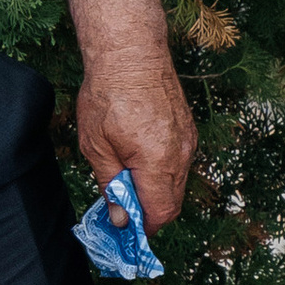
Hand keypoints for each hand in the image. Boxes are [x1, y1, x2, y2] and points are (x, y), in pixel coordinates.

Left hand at [76, 39, 196, 236]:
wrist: (132, 54)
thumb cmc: (109, 95)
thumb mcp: (96, 146)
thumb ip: (110, 185)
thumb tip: (120, 218)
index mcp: (158, 161)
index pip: (161, 212)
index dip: (143, 228)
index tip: (124, 231)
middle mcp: (181, 155)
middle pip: (171, 202)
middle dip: (148, 213)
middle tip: (121, 211)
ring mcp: (188, 142)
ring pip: (176, 184)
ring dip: (155, 192)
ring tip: (126, 182)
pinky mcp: (188, 131)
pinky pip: (179, 164)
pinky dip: (161, 173)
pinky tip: (138, 161)